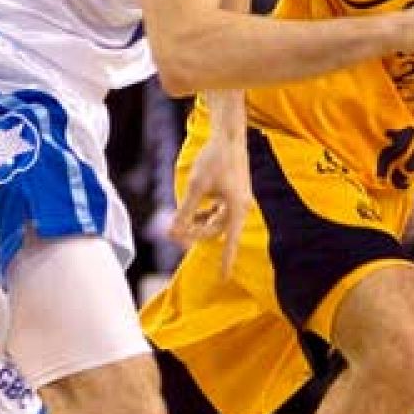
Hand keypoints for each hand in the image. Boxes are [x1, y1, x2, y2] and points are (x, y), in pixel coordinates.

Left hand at [168, 130, 251, 275]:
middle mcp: (241, 207)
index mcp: (236, 208)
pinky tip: (193, 209)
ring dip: (199, 223)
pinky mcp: (234, 193)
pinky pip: (219, 211)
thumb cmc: (214, 159)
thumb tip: (173, 233)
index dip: (226, 261)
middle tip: (173, 232)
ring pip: (217, 221)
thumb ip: (185, 212)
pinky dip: (205, 213)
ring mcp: (238, 200)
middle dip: (195, 233)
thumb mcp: (195, 187)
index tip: (223, 278)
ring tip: (181, 220)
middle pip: (216, 230)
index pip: (230, 242)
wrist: (228, 135)